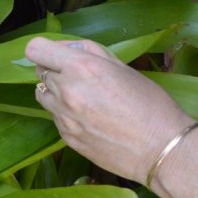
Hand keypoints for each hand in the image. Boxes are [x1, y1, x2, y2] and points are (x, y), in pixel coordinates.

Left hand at [26, 37, 194, 183]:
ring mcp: (64, 117)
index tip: (57, 55)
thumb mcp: (121, 66)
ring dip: (55, 92)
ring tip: (83, 98)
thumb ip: (88, 51)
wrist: (162, 149)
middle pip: (39, 71)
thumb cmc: (149, 102)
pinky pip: (55, 117)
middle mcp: (66, 91)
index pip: (35, 49)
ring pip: (42, 94)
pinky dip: (65, 113)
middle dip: (54, 70)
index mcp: (80, 67)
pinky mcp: (66, 138)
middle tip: (80, 77)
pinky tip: (90, 118)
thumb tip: (65, 48)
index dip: (45, 50)